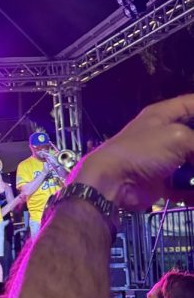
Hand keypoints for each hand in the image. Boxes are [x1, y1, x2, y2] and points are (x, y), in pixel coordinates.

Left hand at [73, 94, 193, 209]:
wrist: (113, 182)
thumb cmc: (143, 151)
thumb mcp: (178, 137)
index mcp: (163, 115)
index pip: (191, 103)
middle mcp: (164, 134)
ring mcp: (163, 159)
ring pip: (191, 163)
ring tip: (193, 175)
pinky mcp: (161, 182)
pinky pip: (185, 186)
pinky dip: (192, 191)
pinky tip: (193, 194)